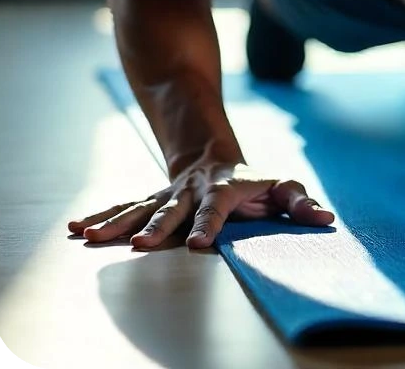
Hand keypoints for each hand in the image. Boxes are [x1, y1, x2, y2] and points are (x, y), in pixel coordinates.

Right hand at [67, 160, 334, 249]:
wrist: (214, 156)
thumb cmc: (256, 183)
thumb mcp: (283, 188)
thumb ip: (301, 204)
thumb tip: (325, 218)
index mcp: (225, 187)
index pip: (217, 206)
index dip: (209, 223)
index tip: (198, 245)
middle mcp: (192, 190)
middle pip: (173, 208)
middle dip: (157, 227)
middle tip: (141, 248)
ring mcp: (169, 195)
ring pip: (142, 207)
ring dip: (119, 223)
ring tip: (91, 237)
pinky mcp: (152, 201)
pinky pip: (126, 208)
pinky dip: (103, 217)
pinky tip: (79, 228)